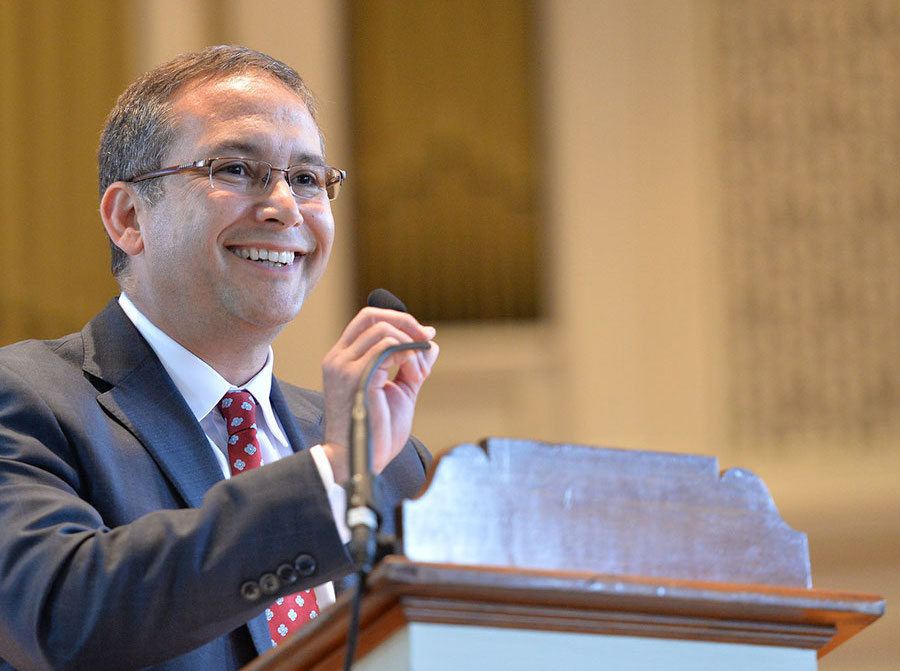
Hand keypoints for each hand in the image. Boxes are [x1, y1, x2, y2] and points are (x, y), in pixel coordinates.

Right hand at [321, 307, 437, 483]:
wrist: (361, 462)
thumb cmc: (377, 433)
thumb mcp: (400, 392)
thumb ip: (411, 366)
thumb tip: (431, 344)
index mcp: (343, 360)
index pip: (367, 321)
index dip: (398, 320)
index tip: (424, 335)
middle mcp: (338, 358)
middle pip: (372, 316)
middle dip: (406, 323)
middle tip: (427, 339)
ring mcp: (344, 366)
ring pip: (384, 331)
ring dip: (412, 347)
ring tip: (422, 373)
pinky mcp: (357, 377)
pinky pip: (387, 348)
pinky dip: (409, 354)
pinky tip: (418, 374)